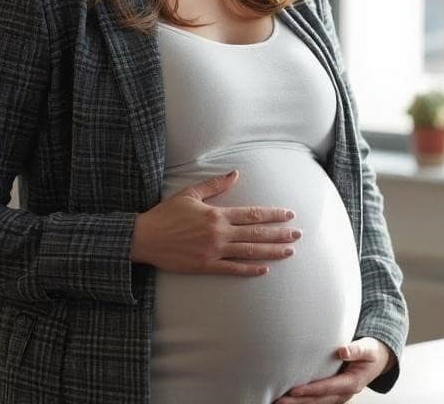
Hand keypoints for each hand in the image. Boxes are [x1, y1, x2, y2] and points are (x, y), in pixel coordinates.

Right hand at [130, 170, 300, 276]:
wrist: (145, 238)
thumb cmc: (166, 214)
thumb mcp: (190, 193)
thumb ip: (215, 185)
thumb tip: (236, 173)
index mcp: (217, 214)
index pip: (252, 214)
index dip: (273, 215)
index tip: (289, 215)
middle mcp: (219, 233)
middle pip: (256, 233)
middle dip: (279, 234)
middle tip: (298, 234)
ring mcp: (213, 251)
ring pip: (249, 251)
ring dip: (271, 251)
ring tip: (289, 251)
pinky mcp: (205, 266)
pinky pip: (232, 269)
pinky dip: (250, 269)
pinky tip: (264, 269)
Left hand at [275, 338, 394, 403]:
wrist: (377, 360)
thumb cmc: (371, 352)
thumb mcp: (368, 349)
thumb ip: (356, 349)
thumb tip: (342, 351)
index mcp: (352, 383)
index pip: (327, 388)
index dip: (311, 390)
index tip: (294, 390)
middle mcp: (344, 393)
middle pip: (318, 400)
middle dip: (298, 401)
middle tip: (279, 400)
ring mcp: (338, 396)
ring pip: (315, 403)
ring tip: (278, 402)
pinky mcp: (332, 394)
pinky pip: (316, 401)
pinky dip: (303, 401)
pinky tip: (288, 400)